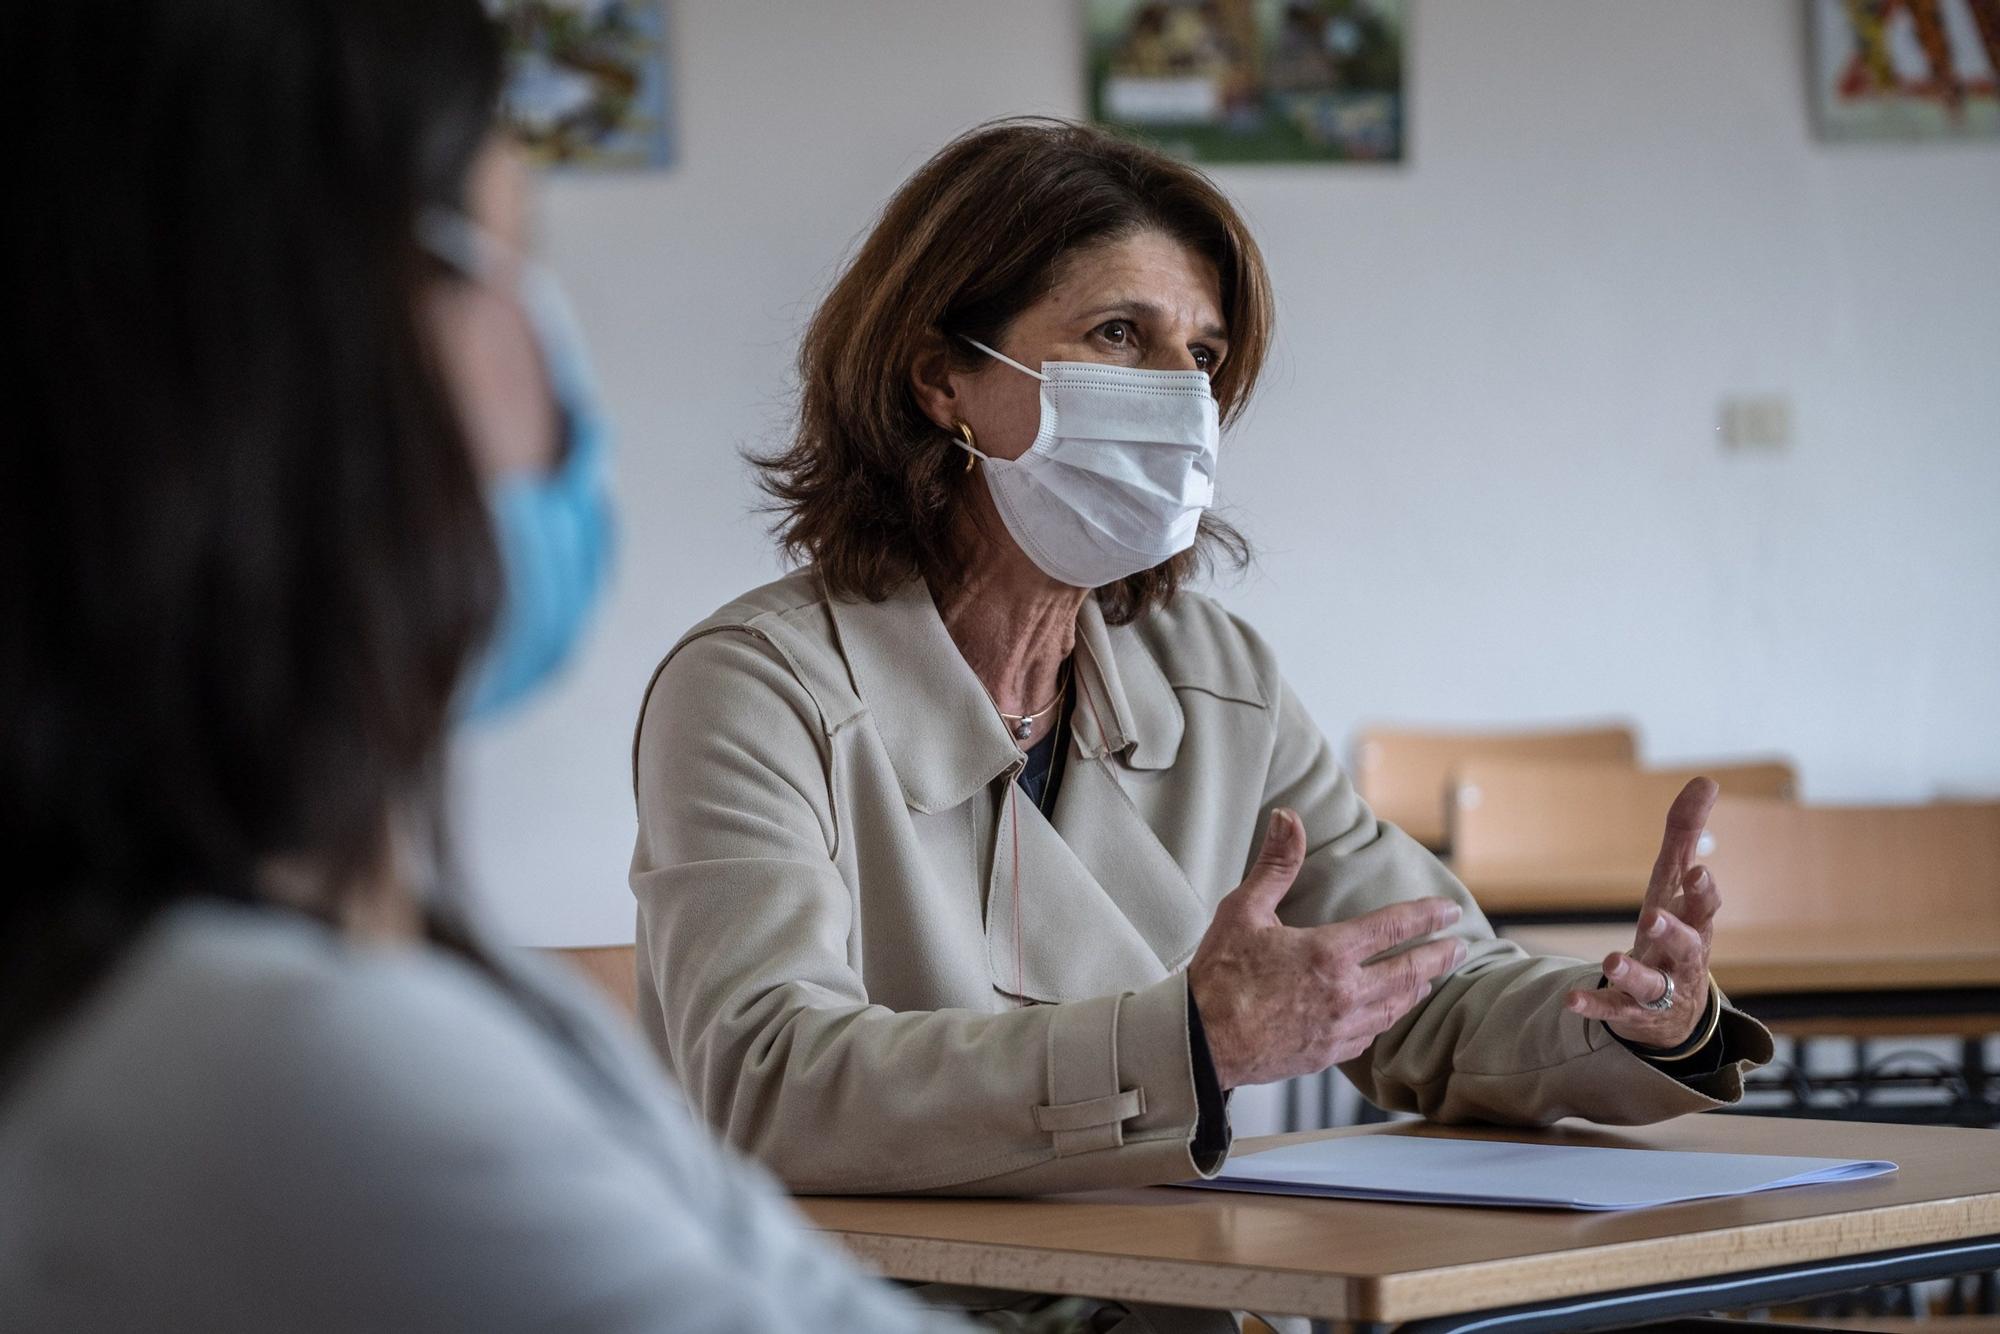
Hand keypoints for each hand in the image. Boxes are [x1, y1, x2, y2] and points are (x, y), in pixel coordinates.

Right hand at [1188, 809, 1467, 1089]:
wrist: (1201, 1043)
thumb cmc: (1218, 976)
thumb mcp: (1243, 911)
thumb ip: (1275, 864)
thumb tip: (1288, 818)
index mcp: (1328, 953)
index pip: (1393, 928)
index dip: (1427, 916)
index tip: (1450, 911)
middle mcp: (1345, 993)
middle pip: (1409, 973)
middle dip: (1439, 957)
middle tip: (1458, 947)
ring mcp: (1339, 1028)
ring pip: (1396, 1008)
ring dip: (1417, 989)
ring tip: (1430, 979)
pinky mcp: (1327, 1054)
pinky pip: (1371, 1035)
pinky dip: (1386, 1019)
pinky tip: (1386, 1014)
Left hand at [1564, 777, 1721, 1048]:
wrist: (1677, 1012)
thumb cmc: (1676, 933)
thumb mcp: (1676, 885)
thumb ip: (1686, 834)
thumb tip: (1707, 779)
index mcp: (1694, 924)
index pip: (1706, 907)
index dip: (1703, 892)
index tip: (1697, 872)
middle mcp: (1683, 959)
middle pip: (1688, 947)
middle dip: (1673, 933)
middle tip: (1653, 917)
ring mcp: (1660, 990)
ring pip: (1652, 985)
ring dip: (1631, 972)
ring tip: (1609, 961)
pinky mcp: (1633, 1013)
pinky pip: (1615, 1011)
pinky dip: (1596, 1006)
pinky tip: (1571, 1000)